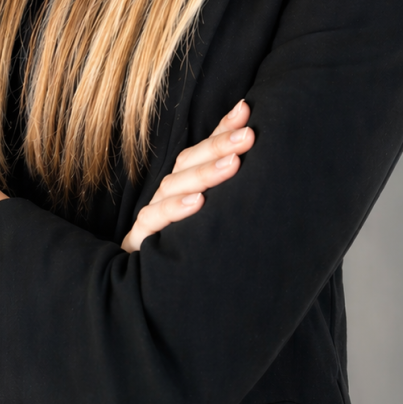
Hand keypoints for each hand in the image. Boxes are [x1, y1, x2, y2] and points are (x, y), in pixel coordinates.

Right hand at [121, 99, 254, 252]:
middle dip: (220, 145)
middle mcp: (169, 193)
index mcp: (186, 184)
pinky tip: (197, 203)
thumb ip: (233, 195)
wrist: (154, 293)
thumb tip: (261, 158)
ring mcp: (153, 214)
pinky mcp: (141, 239)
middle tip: (248, 135)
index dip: (223, 128)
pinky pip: (153, 219)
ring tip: (233, 165)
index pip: (204, 149)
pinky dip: (174, 209)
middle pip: (190, 161)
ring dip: (204, 173)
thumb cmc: (193, 250)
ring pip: (174, 184)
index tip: (246, 110)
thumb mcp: (215, 220)